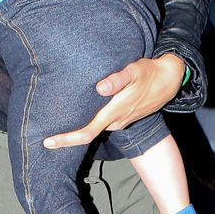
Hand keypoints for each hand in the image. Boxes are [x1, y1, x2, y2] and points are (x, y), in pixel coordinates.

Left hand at [43, 52, 185, 147]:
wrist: (169, 79)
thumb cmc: (149, 72)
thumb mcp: (134, 71)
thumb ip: (117, 79)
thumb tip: (100, 88)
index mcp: (114, 112)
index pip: (86, 132)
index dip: (66, 139)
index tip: (48, 142)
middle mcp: (116, 121)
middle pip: (86, 133)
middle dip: (66, 138)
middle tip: (44, 138)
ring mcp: (120, 121)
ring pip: (94, 127)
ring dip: (78, 127)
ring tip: (57, 123)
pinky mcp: (122, 116)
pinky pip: (102, 122)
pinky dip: (89, 120)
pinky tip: (80, 113)